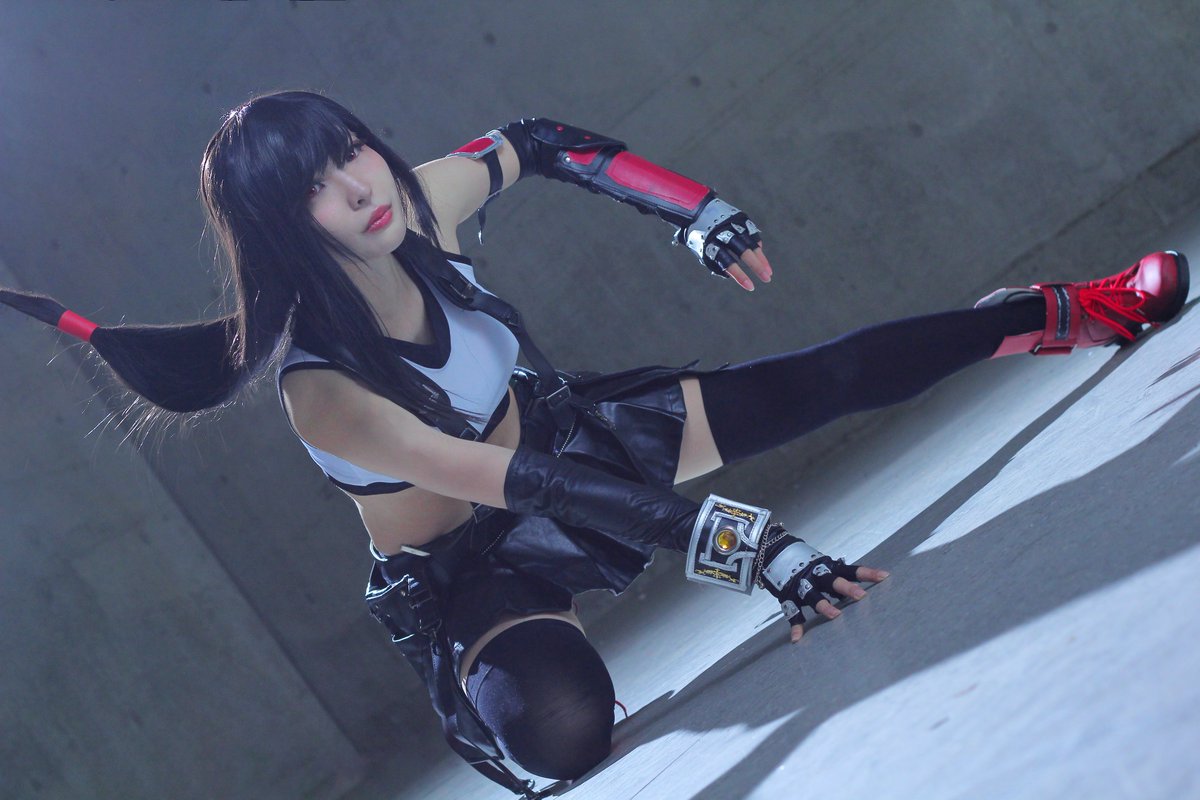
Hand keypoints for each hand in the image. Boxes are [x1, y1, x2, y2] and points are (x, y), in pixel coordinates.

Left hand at [679, 198, 772, 290]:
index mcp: (711, 243)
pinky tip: (762, 259)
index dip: (739, 275)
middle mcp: (723, 233)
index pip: (727, 262)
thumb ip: (716, 264)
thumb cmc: (700, 238)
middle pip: (743, 251)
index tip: (750, 287)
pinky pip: (752, 234)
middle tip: (767, 279)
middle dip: (756, 266)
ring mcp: (733, 224)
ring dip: (761, 258)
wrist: (697, 211)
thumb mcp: (702, 252)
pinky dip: (757, 247)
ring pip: (751, 242)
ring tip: (768, 272)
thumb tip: (732, 276)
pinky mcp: (740, 219)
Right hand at [756, 529, 888, 642]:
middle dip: (847, 588)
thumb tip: (862, 590)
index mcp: (828, 567)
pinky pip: (792, 612)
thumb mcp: (824, 567)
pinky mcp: (787, 595)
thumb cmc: (806, 565)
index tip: (885, 576)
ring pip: (813, 594)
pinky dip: (795, 626)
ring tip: (836, 616)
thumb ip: (839, 579)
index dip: (867, 573)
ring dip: (824, 605)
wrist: (773, 552)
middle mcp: (816, 575)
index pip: (851, 570)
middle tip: (861, 596)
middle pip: (833, 580)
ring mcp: (801, 585)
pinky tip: (797, 638)